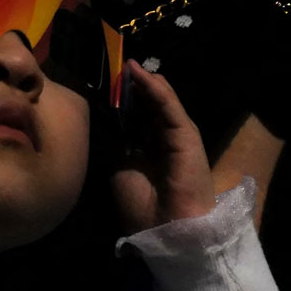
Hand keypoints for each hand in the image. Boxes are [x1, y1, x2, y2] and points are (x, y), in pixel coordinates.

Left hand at [111, 63, 215, 232]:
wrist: (168, 226)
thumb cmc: (143, 205)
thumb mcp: (119, 170)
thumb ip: (116, 146)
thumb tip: (104, 122)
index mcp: (149, 151)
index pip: (136, 119)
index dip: (121, 103)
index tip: (104, 86)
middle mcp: (164, 140)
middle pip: (147, 107)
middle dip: (132, 88)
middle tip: (115, 67)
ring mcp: (178, 135)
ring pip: (159, 102)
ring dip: (143, 82)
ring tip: (126, 64)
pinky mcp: (186, 133)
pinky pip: (169, 106)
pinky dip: (155, 89)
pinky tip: (141, 74)